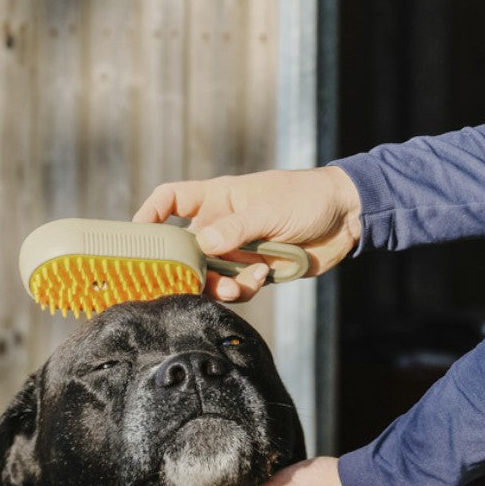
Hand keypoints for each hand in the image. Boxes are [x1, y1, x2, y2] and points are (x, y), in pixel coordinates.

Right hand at [133, 167, 361, 301]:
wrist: (347, 216)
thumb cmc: (306, 197)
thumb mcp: (268, 208)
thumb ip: (235, 229)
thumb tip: (201, 245)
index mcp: (218, 198)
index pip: (171, 201)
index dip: (150, 215)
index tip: (138, 237)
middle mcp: (223, 224)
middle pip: (187, 251)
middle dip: (188, 270)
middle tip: (191, 285)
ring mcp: (239, 249)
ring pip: (212, 275)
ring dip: (220, 286)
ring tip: (237, 286)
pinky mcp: (257, 270)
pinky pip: (239, 287)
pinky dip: (246, 288)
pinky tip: (263, 276)